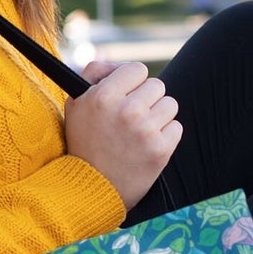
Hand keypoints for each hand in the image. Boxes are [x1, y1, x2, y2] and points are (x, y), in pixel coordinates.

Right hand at [64, 61, 181, 209]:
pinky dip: (165, 136)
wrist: (90, 188)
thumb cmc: (83, 142)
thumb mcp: (76, 104)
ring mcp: (145, 131)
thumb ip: (93, 74)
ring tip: (140, 132)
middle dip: (147, 99)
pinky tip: (147, 146)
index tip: (127, 95)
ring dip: (158, 116)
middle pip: (157, 86)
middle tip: (133, 117)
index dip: (133, 83)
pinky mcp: (160, 150)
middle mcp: (126, 110)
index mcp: (103, 96)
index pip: (138, 69)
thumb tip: (119, 65)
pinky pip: (176, 128)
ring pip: (170, 105)